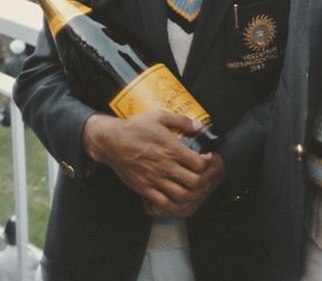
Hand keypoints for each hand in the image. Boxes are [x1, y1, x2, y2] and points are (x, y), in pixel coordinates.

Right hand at [83, 110, 224, 216]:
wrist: (113, 141)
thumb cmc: (136, 128)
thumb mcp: (160, 116)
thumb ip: (182, 121)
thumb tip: (199, 126)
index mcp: (172, 149)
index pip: (199, 164)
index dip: (208, 163)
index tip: (207, 159)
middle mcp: (166, 167)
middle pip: (194, 183)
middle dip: (204, 181)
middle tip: (205, 176)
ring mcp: (155, 180)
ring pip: (181, 196)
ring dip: (192, 195)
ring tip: (195, 189)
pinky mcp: (145, 189)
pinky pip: (163, 204)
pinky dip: (174, 205)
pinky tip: (178, 199)